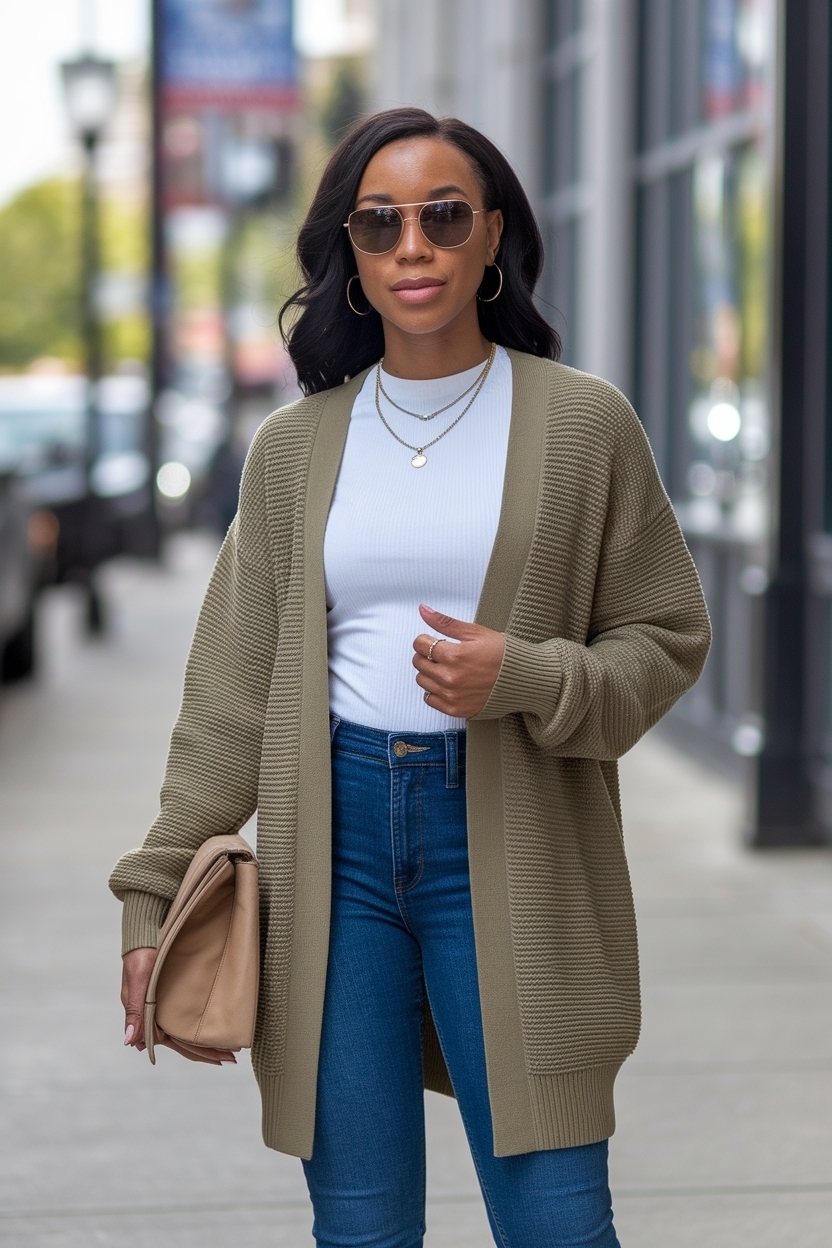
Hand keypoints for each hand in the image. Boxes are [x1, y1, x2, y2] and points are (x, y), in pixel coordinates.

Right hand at [121, 947, 236, 1063]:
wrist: (145, 927)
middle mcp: (155, 1014)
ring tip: (228, 1046)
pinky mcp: (172, 992)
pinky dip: (201, 1022)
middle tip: (232, 1057)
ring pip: (187, 1029)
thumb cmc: (140, 952)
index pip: (175, 1044)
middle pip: (183, 1041)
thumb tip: (130, 1042)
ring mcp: (164, 1004)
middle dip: (207, 1051)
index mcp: (145, 1016)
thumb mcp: (138, 980)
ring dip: (206, 1039)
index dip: (198, 1053)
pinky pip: (187, 1013)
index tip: (221, 1060)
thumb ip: (136, 1011)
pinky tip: (213, 1024)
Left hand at [412, 605, 504, 718]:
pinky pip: (430, 699)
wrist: (523, 679)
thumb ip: (445, 622)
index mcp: (454, 655)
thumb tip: (424, 610)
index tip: (434, 640)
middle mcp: (450, 678)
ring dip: (429, 672)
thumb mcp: (475, 632)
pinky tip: (448, 684)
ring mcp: (452, 696)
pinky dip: (435, 691)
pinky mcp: (455, 709)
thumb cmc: (504, 655)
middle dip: (427, 655)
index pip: (420, 644)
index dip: (426, 639)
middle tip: (442, 653)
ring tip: (447, 668)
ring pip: (422, 681)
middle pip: (418, 663)